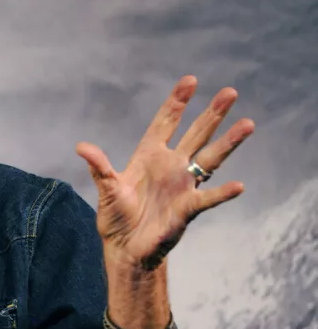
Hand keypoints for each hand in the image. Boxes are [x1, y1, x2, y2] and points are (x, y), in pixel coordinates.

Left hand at [76, 75, 254, 269]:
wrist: (126, 248)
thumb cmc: (116, 217)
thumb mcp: (106, 189)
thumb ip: (99, 167)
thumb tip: (82, 147)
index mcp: (149, 156)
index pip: (165, 123)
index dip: (176, 103)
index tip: (190, 80)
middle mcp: (170, 166)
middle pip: (196, 134)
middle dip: (211, 114)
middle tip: (230, 92)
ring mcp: (182, 186)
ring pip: (210, 158)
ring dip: (228, 142)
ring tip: (248, 123)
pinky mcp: (187, 208)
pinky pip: (208, 198)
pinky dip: (222, 192)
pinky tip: (238, 185)